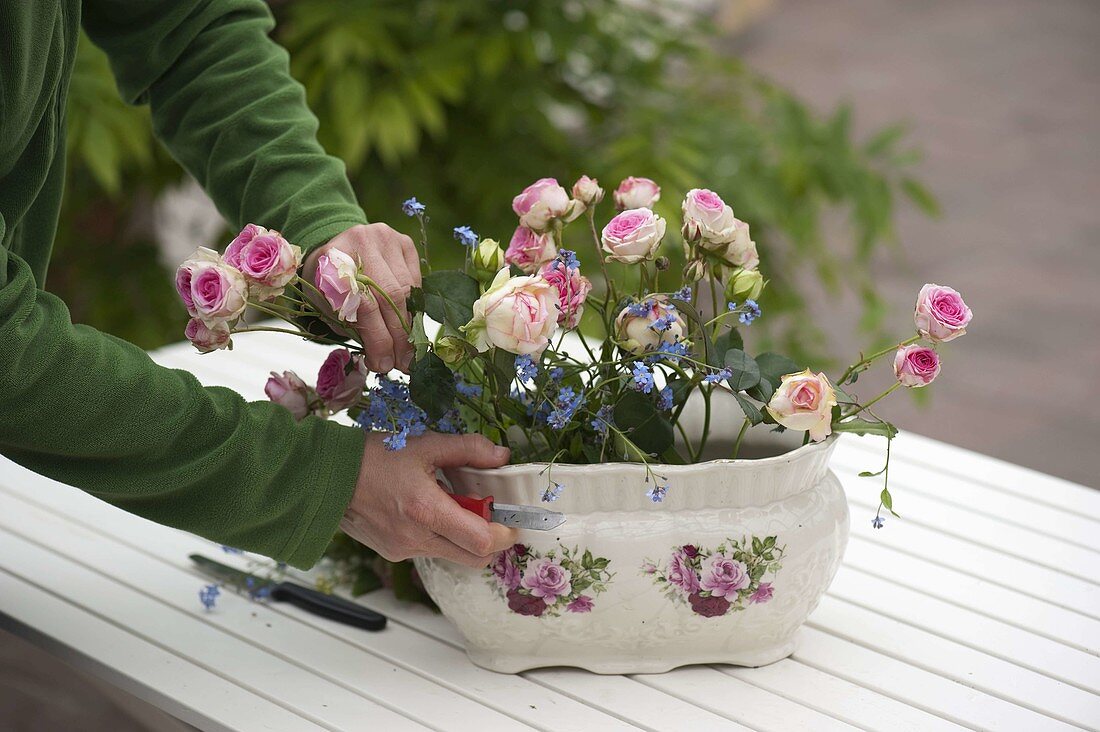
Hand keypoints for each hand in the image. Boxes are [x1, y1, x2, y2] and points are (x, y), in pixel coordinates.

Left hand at [303, 223, 419, 372]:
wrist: (335, 250)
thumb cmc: (330, 284)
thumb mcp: (330, 307)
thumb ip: (354, 328)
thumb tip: (384, 359)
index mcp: (334, 260)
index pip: (365, 304)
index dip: (378, 338)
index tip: (384, 364)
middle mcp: (362, 242)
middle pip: (391, 296)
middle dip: (399, 336)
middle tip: (403, 363)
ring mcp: (386, 238)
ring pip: (408, 289)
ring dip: (410, 324)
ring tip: (407, 348)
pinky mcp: (403, 241)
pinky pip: (416, 280)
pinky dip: (414, 304)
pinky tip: (407, 319)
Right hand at [340, 432, 518, 567]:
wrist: (324, 477)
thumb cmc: (371, 458)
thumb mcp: (424, 444)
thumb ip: (468, 449)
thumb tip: (500, 456)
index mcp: (427, 511)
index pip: (482, 541)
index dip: (504, 532)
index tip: (511, 518)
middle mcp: (417, 538)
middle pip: (474, 558)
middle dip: (490, 540)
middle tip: (489, 513)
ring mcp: (403, 550)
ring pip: (452, 555)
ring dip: (462, 536)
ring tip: (451, 503)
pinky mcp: (392, 553)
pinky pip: (429, 550)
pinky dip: (438, 535)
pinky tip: (425, 509)